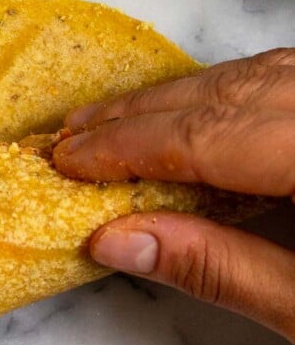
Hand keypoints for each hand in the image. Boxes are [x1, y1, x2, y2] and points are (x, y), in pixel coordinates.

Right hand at [53, 49, 294, 339]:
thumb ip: (222, 268)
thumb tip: (118, 242)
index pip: (206, 136)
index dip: (129, 147)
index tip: (69, 161)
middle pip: (222, 95)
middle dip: (140, 114)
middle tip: (71, 133)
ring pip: (249, 76)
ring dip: (177, 97)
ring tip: (114, 118)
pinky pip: (278, 76)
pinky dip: (226, 92)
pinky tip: (193, 107)